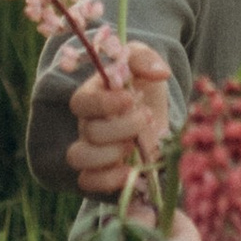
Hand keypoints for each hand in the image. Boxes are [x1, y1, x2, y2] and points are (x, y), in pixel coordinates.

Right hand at [66, 42, 168, 196]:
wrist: (155, 114)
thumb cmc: (143, 84)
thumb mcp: (145, 63)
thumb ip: (146, 59)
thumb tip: (160, 72)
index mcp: (91, 96)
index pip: (81, 102)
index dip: (103, 104)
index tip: (130, 98)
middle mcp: (86, 124)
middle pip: (88, 131)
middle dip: (122, 128)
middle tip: (145, 118)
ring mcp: (92, 150)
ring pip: (79, 157)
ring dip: (110, 154)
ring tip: (134, 147)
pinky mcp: (101, 172)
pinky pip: (88, 182)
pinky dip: (107, 181)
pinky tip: (131, 174)